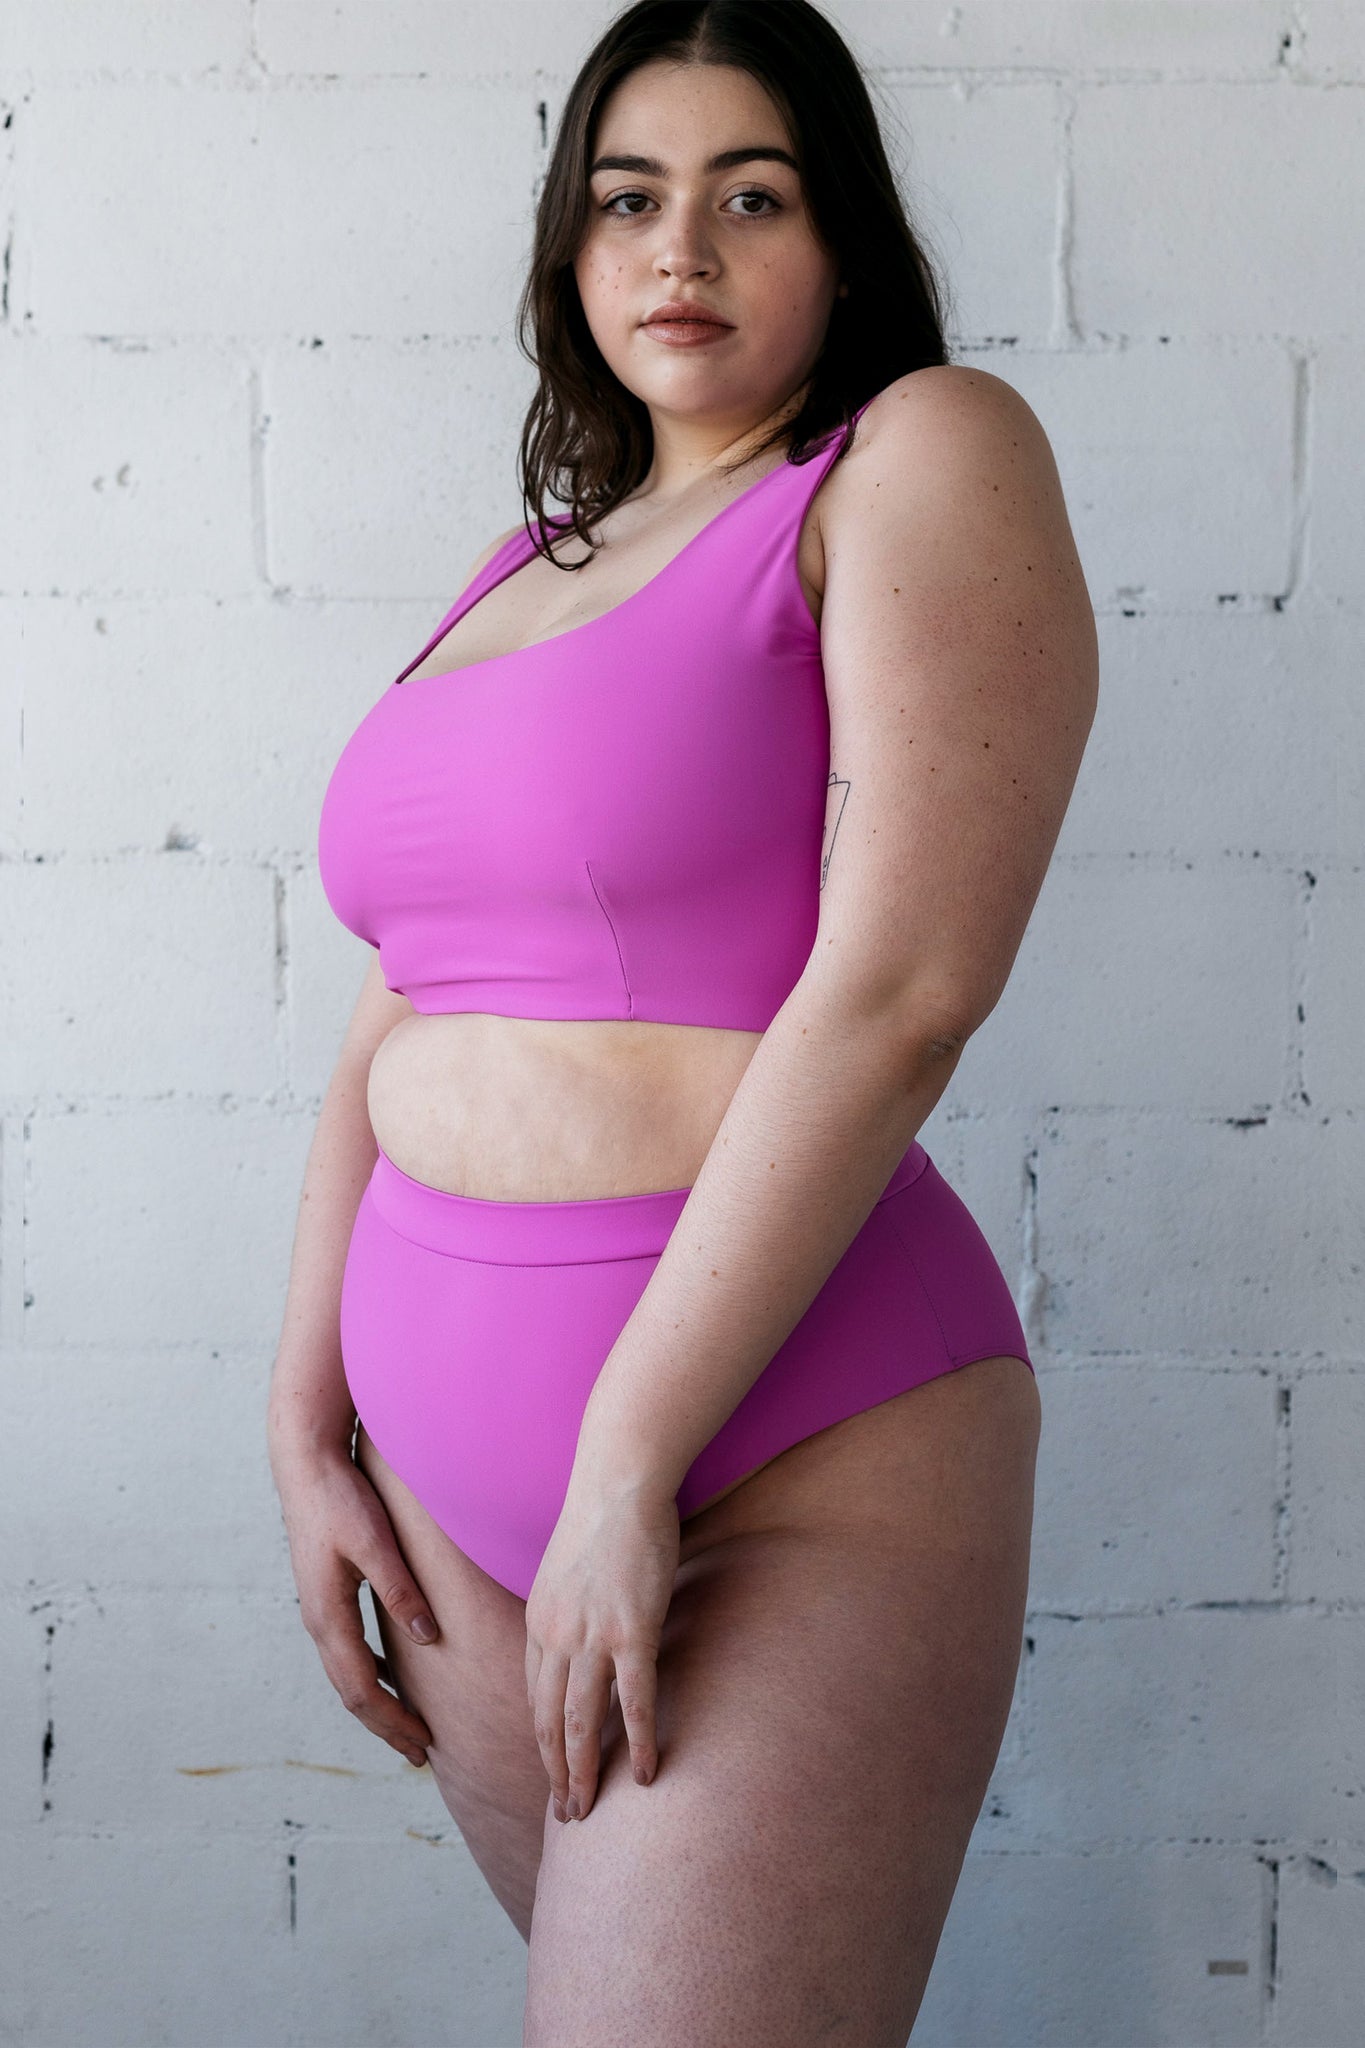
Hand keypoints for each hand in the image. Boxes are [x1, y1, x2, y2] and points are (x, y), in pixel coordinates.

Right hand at [271, 1443, 440, 1768]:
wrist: (305, 1464)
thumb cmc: (342, 1499)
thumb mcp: (376, 1542)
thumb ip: (400, 1590)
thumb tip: (428, 1638)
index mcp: (328, 1615)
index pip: (360, 1689)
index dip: (390, 1722)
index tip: (421, 1745)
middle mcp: (318, 1620)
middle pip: (350, 1691)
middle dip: (384, 1724)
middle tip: (419, 1753)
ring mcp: (318, 1608)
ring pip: (347, 1673)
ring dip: (376, 1702)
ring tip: (406, 1725)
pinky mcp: (326, 1593)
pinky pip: (347, 1650)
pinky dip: (369, 1673)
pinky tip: (390, 1676)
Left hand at [524, 1477, 679, 1821]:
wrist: (618, 1482)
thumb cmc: (604, 1518)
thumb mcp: (568, 1570)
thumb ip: (570, 1608)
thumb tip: (584, 1632)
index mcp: (539, 1621)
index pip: (534, 1696)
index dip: (543, 1739)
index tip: (552, 1769)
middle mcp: (555, 1636)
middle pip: (548, 1720)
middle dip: (554, 1772)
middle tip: (566, 1813)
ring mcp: (592, 1637)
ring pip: (581, 1722)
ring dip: (582, 1773)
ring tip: (589, 1811)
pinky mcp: (632, 1632)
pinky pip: (634, 1702)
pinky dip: (637, 1743)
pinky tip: (645, 1773)